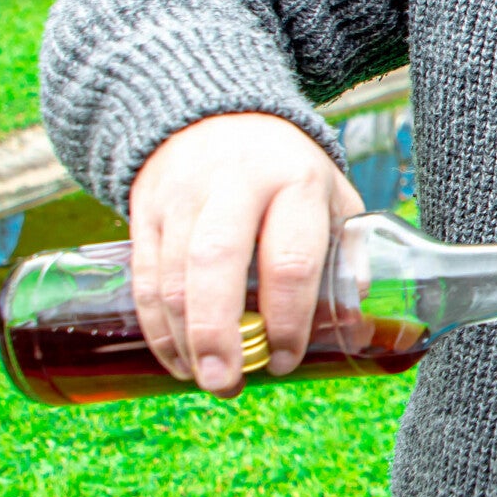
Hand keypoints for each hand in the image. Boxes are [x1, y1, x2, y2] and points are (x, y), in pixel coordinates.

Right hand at [128, 112, 361, 397]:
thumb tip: (353, 327)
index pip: (291, 258)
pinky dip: (156, 325)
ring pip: (171, 275)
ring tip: (206, 379)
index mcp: (294, 181)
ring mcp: (182, 193)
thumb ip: (345, 254)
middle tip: (227, 383)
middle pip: (217, 264)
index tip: (287, 359)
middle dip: (219, 333)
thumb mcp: (330, 195)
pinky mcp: (145, 206)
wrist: (220, 113)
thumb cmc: (287, 170)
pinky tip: (175, 357)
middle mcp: (234, 182)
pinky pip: (144, 275)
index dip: (288, 318)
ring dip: (184, 338)